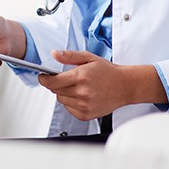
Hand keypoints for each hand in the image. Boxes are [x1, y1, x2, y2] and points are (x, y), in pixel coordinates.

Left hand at [37, 50, 162, 120]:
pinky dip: (71, 103)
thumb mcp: (89, 58)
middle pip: (55, 91)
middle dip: (56, 84)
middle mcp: (82, 92)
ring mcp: (84, 105)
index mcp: (81, 76)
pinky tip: (81, 96)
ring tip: (77, 87)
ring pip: (61, 100)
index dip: (44, 79)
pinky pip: (69, 109)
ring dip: (64, 94)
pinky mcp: (86, 115)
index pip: (53, 82)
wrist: (125, 86)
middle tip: (66, 79)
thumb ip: (69, 56)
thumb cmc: (108, 72)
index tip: (42, 77)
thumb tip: (54, 54)